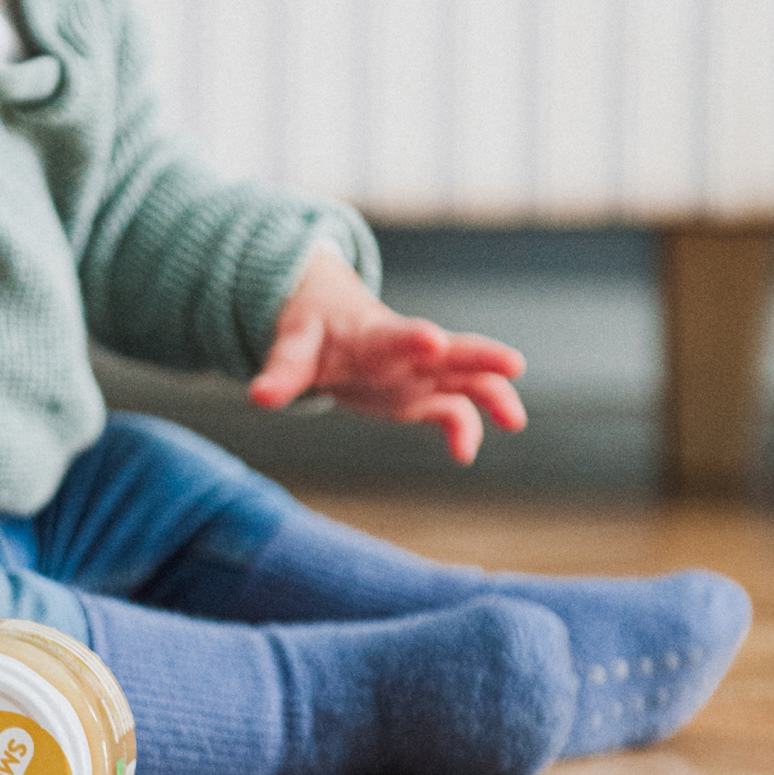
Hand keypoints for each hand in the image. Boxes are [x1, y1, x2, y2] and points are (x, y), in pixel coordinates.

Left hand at [248, 247, 526, 465]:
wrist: (329, 318)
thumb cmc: (311, 330)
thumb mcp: (293, 347)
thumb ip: (281, 372)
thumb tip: (259, 396)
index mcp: (372, 335)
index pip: (396, 335)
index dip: (412, 339)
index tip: (433, 338)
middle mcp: (407, 351)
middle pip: (450, 350)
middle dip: (480, 356)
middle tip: (514, 362)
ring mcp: (421, 372)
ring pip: (466, 379)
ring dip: (490, 393)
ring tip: (514, 420)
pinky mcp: (423, 394)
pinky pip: (453, 410)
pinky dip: (463, 429)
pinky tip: (463, 455)